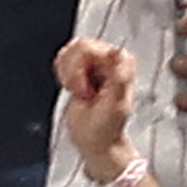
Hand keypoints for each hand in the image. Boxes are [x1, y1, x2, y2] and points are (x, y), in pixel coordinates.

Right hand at [55, 36, 141, 181]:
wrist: (93, 139)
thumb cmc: (106, 128)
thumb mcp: (114, 106)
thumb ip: (118, 80)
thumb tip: (121, 56)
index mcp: (123, 65)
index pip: (97, 48)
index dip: (86, 66)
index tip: (90, 86)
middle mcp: (110, 60)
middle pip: (81, 47)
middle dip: (76, 73)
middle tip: (84, 92)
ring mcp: (94, 62)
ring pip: (69, 52)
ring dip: (69, 76)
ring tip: (81, 92)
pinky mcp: (80, 67)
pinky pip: (62, 58)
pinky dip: (63, 75)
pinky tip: (74, 88)